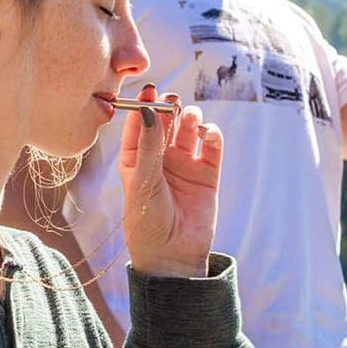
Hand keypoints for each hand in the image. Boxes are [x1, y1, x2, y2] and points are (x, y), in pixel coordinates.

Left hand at [117, 84, 222, 278]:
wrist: (172, 257)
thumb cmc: (147, 222)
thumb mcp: (143, 181)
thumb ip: (148, 146)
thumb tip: (148, 110)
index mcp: (135, 159)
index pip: (138, 125)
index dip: (142, 106)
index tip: (148, 91)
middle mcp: (160, 159)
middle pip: (164, 122)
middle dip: (167, 107)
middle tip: (170, 99)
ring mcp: (184, 165)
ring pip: (188, 130)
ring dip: (189, 118)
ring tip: (189, 116)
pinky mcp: (207, 175)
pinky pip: (211, 147)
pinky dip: (211, 135)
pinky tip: (207, 133)